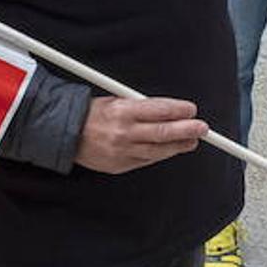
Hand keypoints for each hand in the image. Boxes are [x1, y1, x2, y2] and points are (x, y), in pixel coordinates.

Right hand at [74, 97, 207, 174]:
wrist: (64, 134)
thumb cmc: (90, 115)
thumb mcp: (114, 100)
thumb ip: (140, 106)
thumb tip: (168, 111)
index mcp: (122, 111)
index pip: (159, 110)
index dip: (179, 110)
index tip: (191, 110)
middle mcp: (124, 132)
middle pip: (163, 132)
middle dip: (187, 130)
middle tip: (202, 128)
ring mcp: (122, 151)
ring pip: (158, 150)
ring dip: (178, 146)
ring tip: (191, 141)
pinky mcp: (119, 165)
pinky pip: (146, 161)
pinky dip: (159, 155)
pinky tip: (168, 150)